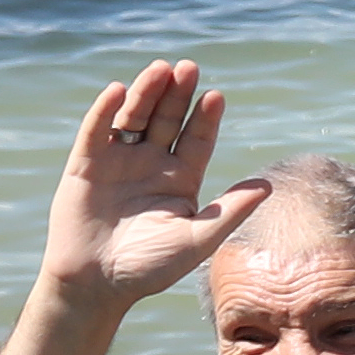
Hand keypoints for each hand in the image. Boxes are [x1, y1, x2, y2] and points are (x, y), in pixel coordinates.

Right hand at [42, 58, 266, 308]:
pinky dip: (105, 111)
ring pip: (135, 118)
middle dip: (177, 95)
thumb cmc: (149, 268)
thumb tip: (269, 186)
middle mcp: (151, 164)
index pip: (197, 139)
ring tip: (160, 70)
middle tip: (189, 68)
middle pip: (168, 120)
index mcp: (180, 179)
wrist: (96, 286)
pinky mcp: (86, 165)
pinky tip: (118, 91)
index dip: (205, 118)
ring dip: (147, 94)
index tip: (216, 97)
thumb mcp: (196, 240)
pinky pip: (96, 132)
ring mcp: (118, 161)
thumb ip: (229, 212)